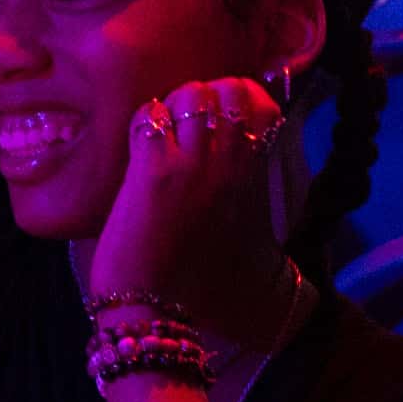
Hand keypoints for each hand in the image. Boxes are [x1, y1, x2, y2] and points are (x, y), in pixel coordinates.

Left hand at [87, 77, 292, 313]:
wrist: (159, 312)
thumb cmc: (198, 285)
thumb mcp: (247, 243)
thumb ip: (249, 201)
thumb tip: (247, 176)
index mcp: (256, 179)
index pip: (263, 105)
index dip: (242, 95)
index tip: (222, 113)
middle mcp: (231, 165)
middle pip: (230, 89)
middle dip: (206, 95)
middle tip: (186, 122)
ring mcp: (194, 165)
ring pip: (191, 94)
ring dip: (173, 106)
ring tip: (162, 135)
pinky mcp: (154, 172)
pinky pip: (149, 115)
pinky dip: (142, 121)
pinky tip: (139, 148)